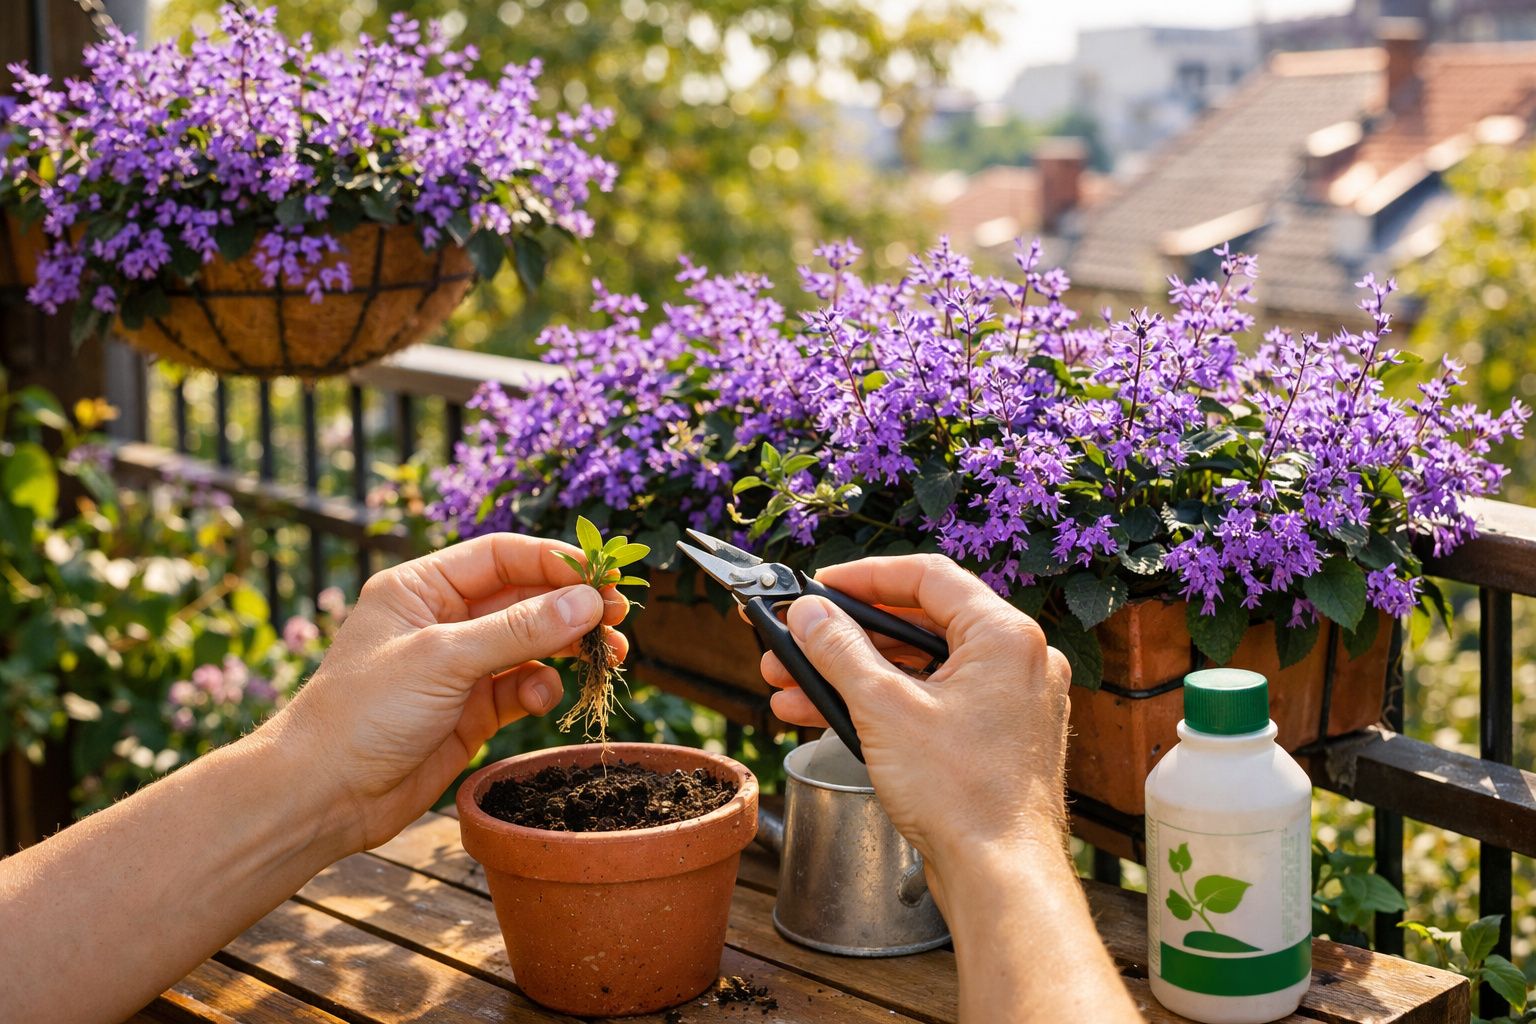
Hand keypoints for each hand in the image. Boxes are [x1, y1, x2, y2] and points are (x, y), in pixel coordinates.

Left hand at [272, 533, 628, 850]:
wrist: (323, 796)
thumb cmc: (363, 714)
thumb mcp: (444, 660)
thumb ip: (519, 629)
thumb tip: (587, 601)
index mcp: (421, 587)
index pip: (501, 556)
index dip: (554, 562)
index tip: (604, 576)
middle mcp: (441, 619)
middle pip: (523, 597)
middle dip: (571, 606)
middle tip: (619, 616)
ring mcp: (458, 666)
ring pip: (530, 642)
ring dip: (568, 646)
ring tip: (608, 655)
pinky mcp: (470, 709)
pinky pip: (521, 685)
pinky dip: (540, 687)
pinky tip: (541, 699)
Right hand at [762, 554, 1071, 873]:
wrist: (1000, 878)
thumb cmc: (963, 798)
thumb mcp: (884, 710)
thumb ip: (839, 650)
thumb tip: (809, 614)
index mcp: (1005, 636)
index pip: (927, 576)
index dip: (862, 577)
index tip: (817, 586)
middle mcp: (1017, 661)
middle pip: (917, 623)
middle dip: (843, 637)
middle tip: (791, 640)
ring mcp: (1009, 701)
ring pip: (918, 668)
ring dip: (852, 675)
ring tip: (789, 686)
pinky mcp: (995, 737)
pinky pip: (932, 701)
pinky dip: (883, 705)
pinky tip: (826, 713)